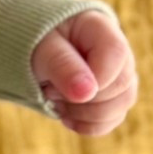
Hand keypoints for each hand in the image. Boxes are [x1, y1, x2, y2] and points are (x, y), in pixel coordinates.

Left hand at [31, 10, 138, 135]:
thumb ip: (62, 65)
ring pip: (121, 106)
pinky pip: (113, 120)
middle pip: (122, 86)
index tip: (55, 84)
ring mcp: (119, 75)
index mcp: (100, 28)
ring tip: (56, 101)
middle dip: (83, 99)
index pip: (115, 55)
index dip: (92, 79)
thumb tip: (86, 93)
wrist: (30, 50)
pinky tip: (66, 115)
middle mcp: (117, 51)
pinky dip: (88, 125)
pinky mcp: (113, 96)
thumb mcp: (40, 49)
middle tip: (50, 91)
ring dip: (84, 114)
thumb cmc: (34, 42)